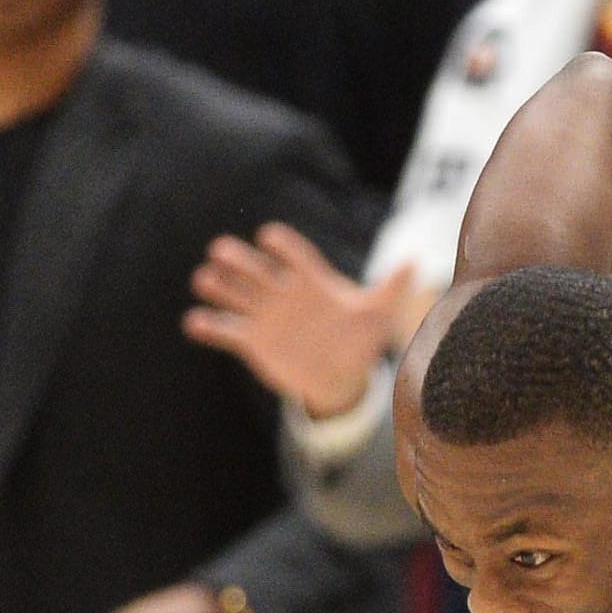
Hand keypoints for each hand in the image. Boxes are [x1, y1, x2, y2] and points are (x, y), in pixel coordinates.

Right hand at [184, 223, 416, 419]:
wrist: (339, 375)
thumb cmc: (358, 338)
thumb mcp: (377, 314)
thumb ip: (391, 287)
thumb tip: (417, 260)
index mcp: (312, 282)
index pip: (297, 257)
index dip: (284, 247)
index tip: (268, 236)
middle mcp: (283, 294)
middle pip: (258, 272)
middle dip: (240, 262)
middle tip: (219, 250)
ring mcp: (265, 316)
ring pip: (238, 297)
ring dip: (220, 288)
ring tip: (203, 279)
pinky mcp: (252, 342)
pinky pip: (228, 332)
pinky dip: (210, 328)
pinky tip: (194, 322)